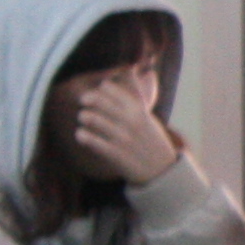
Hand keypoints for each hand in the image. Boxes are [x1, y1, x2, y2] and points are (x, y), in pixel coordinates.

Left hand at [66, 78, 182, 186]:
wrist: (161, 170)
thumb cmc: (151, 140)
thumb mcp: (148, 117)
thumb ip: (135, 98)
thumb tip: (128, 73)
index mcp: (138, 109)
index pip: (109, 88)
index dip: (100, 90)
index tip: (98, 95)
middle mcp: (129, 121)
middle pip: (97, 100)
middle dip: (87, 100)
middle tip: (84, 104)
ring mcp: (121, 137)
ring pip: (91, 118)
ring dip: (84, 117)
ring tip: (84, 119)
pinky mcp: (114, 153)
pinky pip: (90, 140)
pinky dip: (82, 136)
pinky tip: (82, 135)